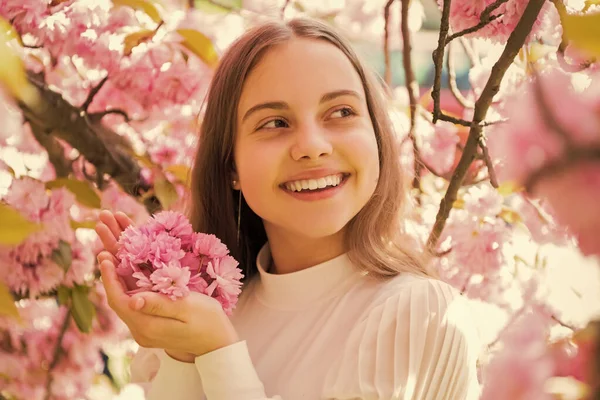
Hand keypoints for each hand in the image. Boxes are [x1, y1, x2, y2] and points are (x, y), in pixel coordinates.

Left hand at [99, 255, 238, 357]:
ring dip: (117, 278)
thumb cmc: (208, 322)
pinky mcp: (150, 325)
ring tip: (110, 254)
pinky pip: (133, 303)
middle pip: (118, 299)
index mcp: (148, 327)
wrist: (217, 343)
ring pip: (124, 300)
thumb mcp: (188, 308)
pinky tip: (127, 270)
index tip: (104, 256)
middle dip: (109, 274)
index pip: (119, 301)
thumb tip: (132, 300)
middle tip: (103, 249)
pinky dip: (128, 285)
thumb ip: (159, 304)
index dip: (109, 278)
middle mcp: (140, 330)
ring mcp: (144, 329)